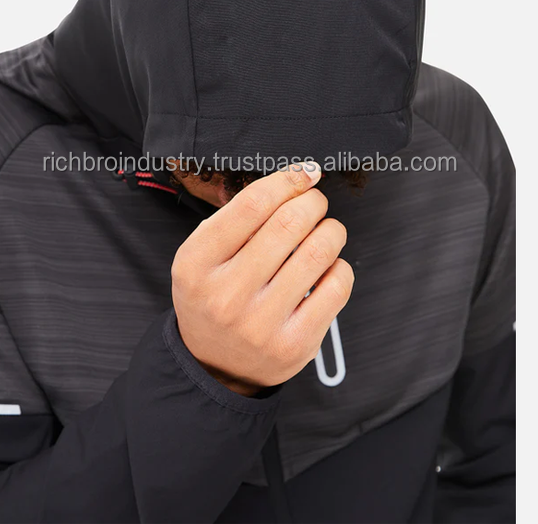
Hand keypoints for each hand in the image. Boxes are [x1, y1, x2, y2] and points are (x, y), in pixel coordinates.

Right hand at [171, 163, 353, 395]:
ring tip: (326, 231)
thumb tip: (294, 181)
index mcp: (197, 264)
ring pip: (318, 252)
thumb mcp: (200, 256)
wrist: (214, 365)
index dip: (287, 180)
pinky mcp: (295, 344)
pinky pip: (336, 287)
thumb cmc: (212, 298)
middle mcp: (226, 294)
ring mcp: (261, 323)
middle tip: (315, 203)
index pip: (252, 204)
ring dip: (332, 230)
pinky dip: (340, 266)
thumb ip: (234, 219)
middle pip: (288, 223)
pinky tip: (327, 267)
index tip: (304, 173)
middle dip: (313, 202)